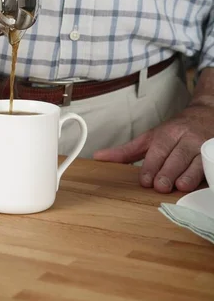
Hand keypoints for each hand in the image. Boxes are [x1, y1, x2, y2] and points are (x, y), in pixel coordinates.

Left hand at [93, 104, 213, 192]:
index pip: (158, 149)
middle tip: (160, 186)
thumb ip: (127, 151)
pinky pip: (210, 165)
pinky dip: (205, 175)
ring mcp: (202, 146)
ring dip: (188, 175)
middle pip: (176, 156)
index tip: (145, 180)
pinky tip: (200, 184)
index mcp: (168, 133)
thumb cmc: (175, 131)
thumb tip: (99, 157)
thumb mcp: (151, 137)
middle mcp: (186, 138)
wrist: (206, 114)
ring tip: (179, 186)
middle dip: (167, 172)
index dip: (152, 165)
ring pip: (195, 161)